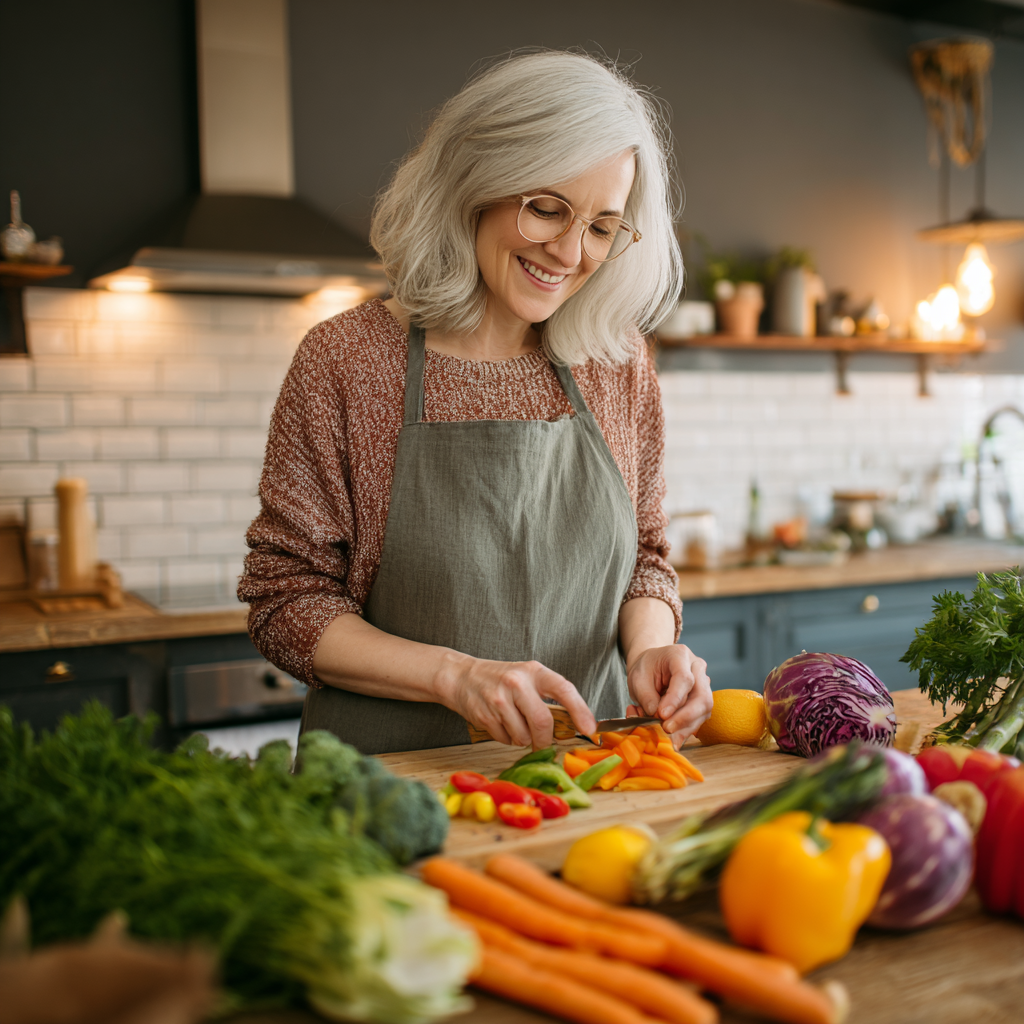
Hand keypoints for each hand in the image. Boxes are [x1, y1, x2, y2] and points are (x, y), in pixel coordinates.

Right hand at [438, 654, 596, 749]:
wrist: (461, 676)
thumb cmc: (500, 679)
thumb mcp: (526, 677)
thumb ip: (547, 696)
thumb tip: (572, 725)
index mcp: (534, 671)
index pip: (564, 689)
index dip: (580, 710)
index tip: (589, 728)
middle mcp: (517, 683)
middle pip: (542, 723)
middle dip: (544, 740)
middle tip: (542, 742)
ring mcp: (499, 699)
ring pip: (523, 736)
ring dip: (522, 739)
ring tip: (513, 722)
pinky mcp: (484, 715)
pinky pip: (505, 740)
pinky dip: (506, 738)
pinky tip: (499, 722)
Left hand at [625, 644, 712, 748]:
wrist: (651, 665)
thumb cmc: (645, 669)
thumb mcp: (637, 678)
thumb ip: (646, 696)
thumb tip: (656, 715)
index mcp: (680, 655)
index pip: (684, 679)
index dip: (675, 699)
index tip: (662, 715)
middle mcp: (697, 668)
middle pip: (701, 696)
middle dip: (685, 717)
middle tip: (666, 729)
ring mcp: (703, 683)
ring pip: (704, 709)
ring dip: (686, 726)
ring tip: (668, 737)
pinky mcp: (702, 699)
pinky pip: (700, 717)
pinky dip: (686, 729)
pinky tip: (674, 737)